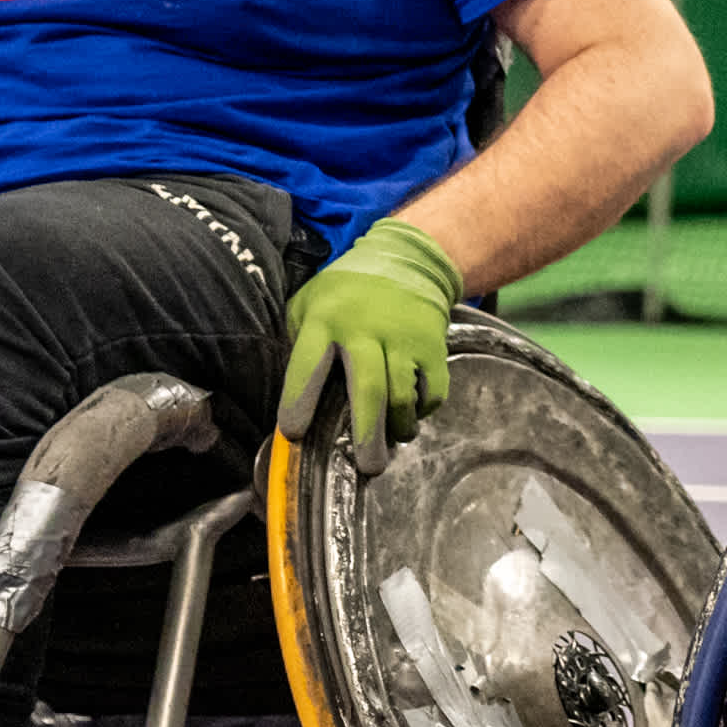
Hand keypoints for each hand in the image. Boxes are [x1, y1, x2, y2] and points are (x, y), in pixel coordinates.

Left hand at [276, 219, 461, 473]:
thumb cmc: (346, 290)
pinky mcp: (433, 346)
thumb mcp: (309, 301)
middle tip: (367, 467)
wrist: (407, 260)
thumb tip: (292, 394)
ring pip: (402, 395)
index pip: (308, 365)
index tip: (294, 433)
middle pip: (368, 388)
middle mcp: (366, 330)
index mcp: (326, 320)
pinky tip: (411, 414)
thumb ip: (300, 338)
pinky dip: (422, 409)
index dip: (299, 401)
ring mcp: (403, 338)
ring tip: (391, 441)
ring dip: (398, 426)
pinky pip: (432, 390)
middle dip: (366, 431)